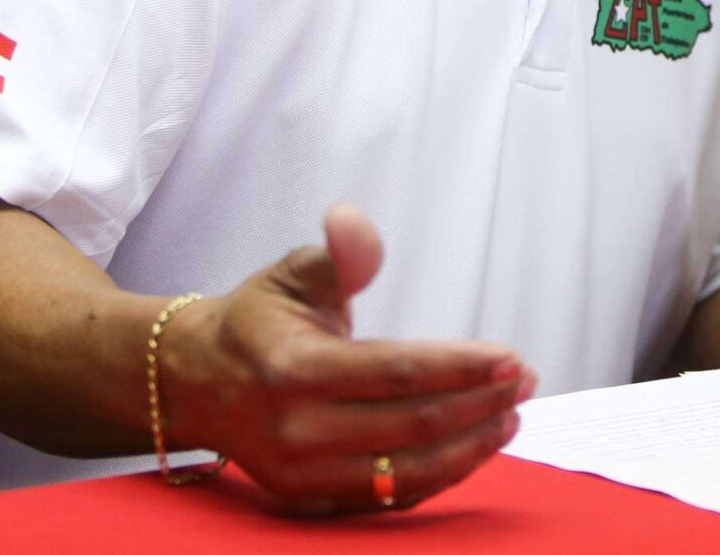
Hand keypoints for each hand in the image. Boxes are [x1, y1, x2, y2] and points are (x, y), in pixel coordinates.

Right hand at [158, 205, 534, 514]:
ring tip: (510, 417)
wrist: (194, 382)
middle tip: (525, 382)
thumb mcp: (293, 274)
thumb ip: (338, 255)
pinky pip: (387, 498)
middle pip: (411, 426)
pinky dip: (437, 476)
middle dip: (480, 405)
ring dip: (469, 448)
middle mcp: (293, 430)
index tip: (512, 358)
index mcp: (291, 368)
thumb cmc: (258, 320)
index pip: (397, 372)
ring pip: (405, 473)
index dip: (461, 367)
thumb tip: (350, 219)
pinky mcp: (307, 500)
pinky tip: (472, 447)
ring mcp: (299, 474)